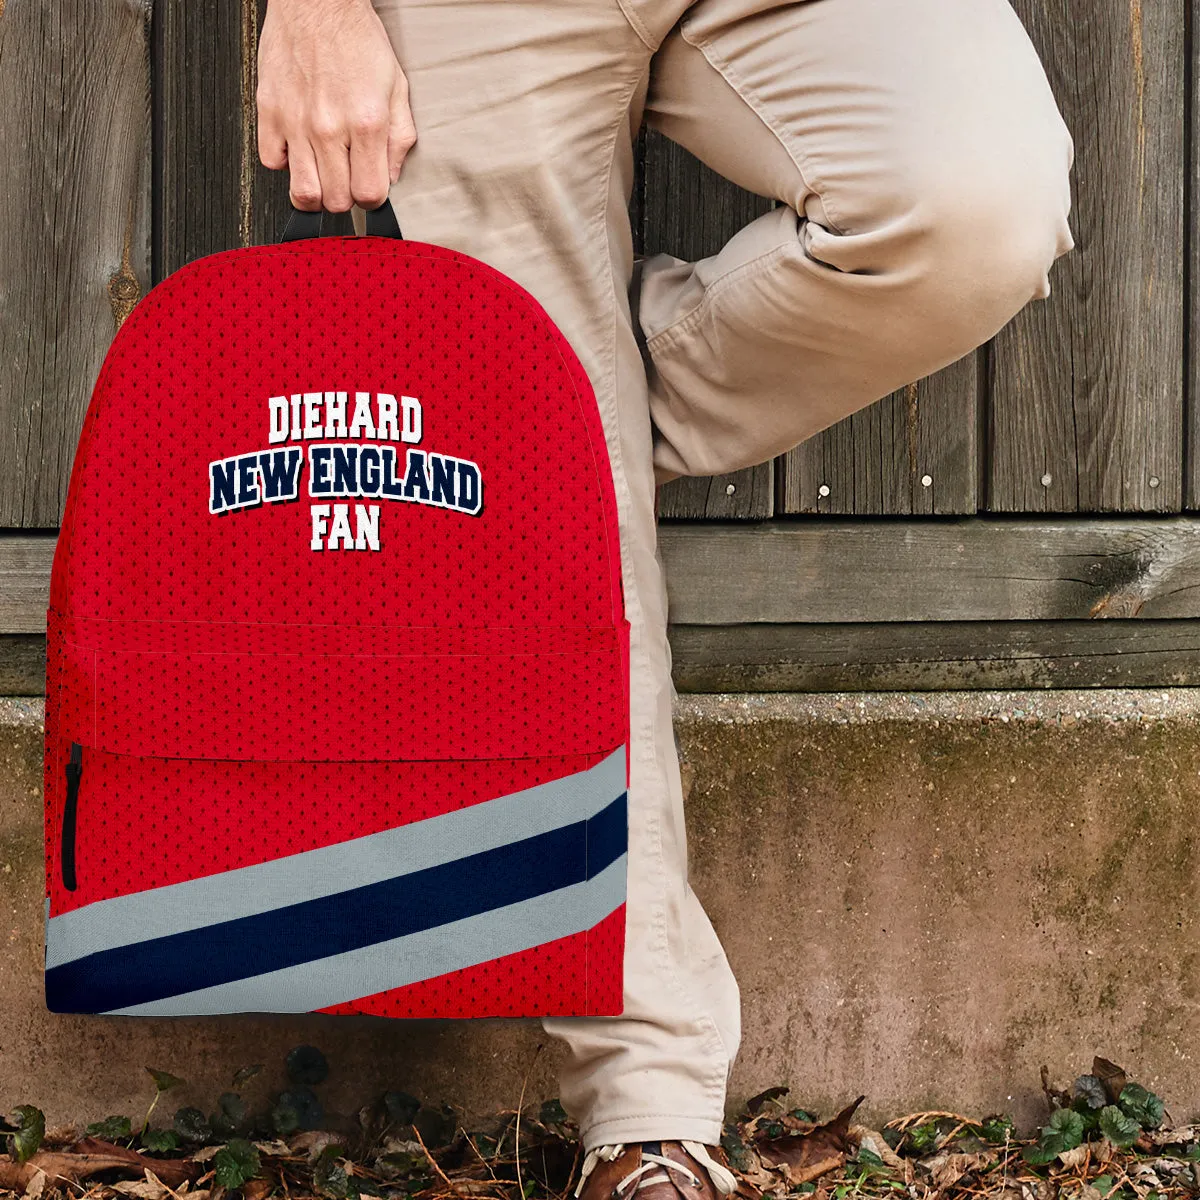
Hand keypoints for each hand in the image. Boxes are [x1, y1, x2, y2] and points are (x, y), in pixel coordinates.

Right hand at [257, 0, 415, 211]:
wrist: (317, 1)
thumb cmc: (356, 39)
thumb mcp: (396, 88)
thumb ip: (399, 138)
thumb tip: (392, 176)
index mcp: (366, 123)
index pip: (369, 195)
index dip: (372, 199)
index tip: (370, 188)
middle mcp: (329, 126)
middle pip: (336, 201)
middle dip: (345, 197)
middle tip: (347, 178)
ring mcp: (296, 122)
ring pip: (303, 192)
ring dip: (316, 191)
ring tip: (323, 175)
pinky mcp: (269, 111)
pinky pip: (272, 162)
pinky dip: (285, 163)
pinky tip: (299, 149)